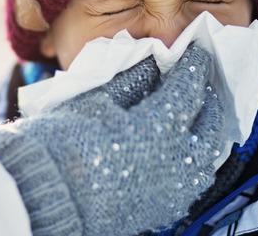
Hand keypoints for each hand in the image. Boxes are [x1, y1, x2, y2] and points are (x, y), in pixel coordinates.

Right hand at [0, 44, 225, 234]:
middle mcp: (178, 159)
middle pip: (211, 121)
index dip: (195, 64)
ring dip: (205, 130)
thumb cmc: (64, 138)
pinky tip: (181, 149)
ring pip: (208, 154)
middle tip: (199, 80)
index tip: (196, 49)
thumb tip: (154, 62)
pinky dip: (193, 159)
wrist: (46, 193)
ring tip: (194, 114)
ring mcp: (176, 189)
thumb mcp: (97, 99)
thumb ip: (132, 79)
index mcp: (161, 125)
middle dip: (207, 96)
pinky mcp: (166, 208)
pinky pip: (193, 180)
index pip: (191, 85)